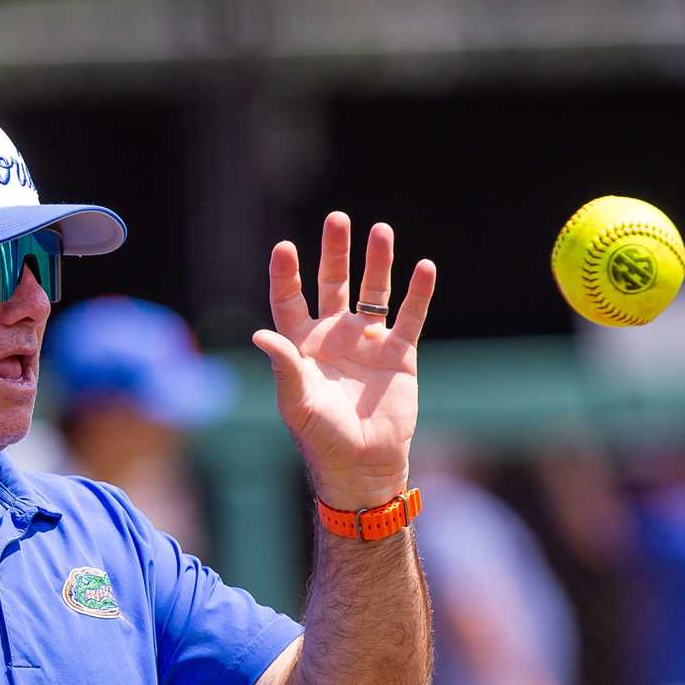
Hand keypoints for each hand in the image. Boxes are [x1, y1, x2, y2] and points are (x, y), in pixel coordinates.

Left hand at [253, 213, 435, 511]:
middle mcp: (335, 336)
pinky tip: (423, 267)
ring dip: (377, 262)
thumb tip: (260, 335)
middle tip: (337, 219)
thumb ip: (283, 366)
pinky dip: (417, 293)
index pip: (291, 299)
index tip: (285, 247)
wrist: (362, 465)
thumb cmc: (320, 437)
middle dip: (335, 252)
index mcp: (302, 345)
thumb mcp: (297, 402)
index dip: (287, 274)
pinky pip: (409, 317)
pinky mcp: (400, 355)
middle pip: (333, 283)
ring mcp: (368, 342)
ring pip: (373, 292)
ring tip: (381, 231)